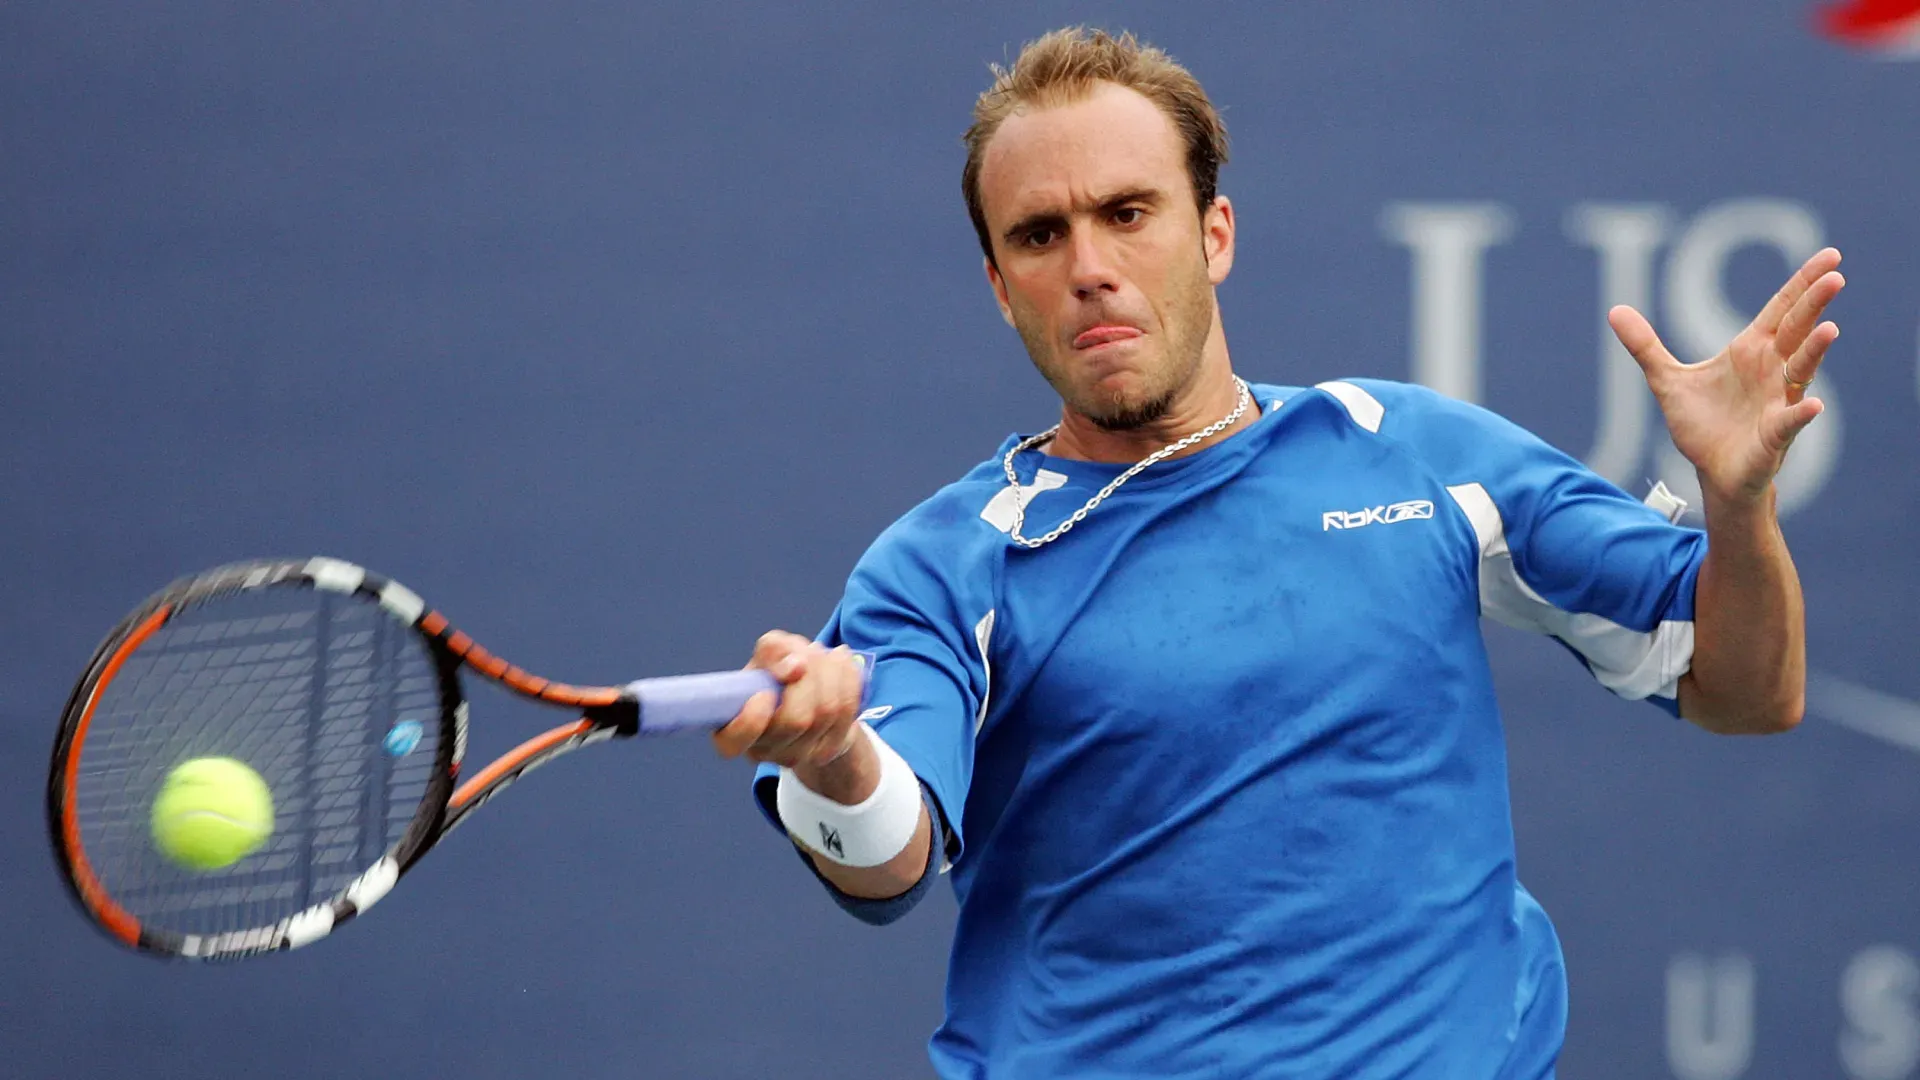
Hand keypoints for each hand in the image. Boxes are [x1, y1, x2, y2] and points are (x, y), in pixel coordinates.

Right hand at [712, 630, 867, 776]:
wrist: (811, 689)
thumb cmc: (779, 670)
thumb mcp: (769, 650)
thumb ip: (772, 651)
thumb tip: (795, 668)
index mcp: (731, 730)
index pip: (733, 741)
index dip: (751, 719)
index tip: (765, 693)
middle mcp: (761, 750)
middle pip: (795, 721)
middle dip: (808, 677)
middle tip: (805, 657)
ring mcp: (796, 756)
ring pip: (827, 712)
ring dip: (830, 673)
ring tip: (825, 655)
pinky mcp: (826, 751)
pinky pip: (848, 711)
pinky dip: (849, 680)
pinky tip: (841, 665)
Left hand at [1608, 247, 1842, 507]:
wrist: (1712, 472)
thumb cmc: (1701, 424)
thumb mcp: (1666, 380)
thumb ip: (1645, 346)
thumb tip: (1615, 309)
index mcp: (1751, 351)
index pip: (1781, 309)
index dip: (1802, 283)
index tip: (1831, 255)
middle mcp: (1772, 370)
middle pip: (1797, 330)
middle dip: (1814, 304)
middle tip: (1836, 276)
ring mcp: (1778, 401)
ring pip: (1801, 370)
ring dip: (1815, 351)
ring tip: (1829, 329)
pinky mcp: (1774, 435)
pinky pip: (1790, 422)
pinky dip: (1800, 413)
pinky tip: (1811, 405)